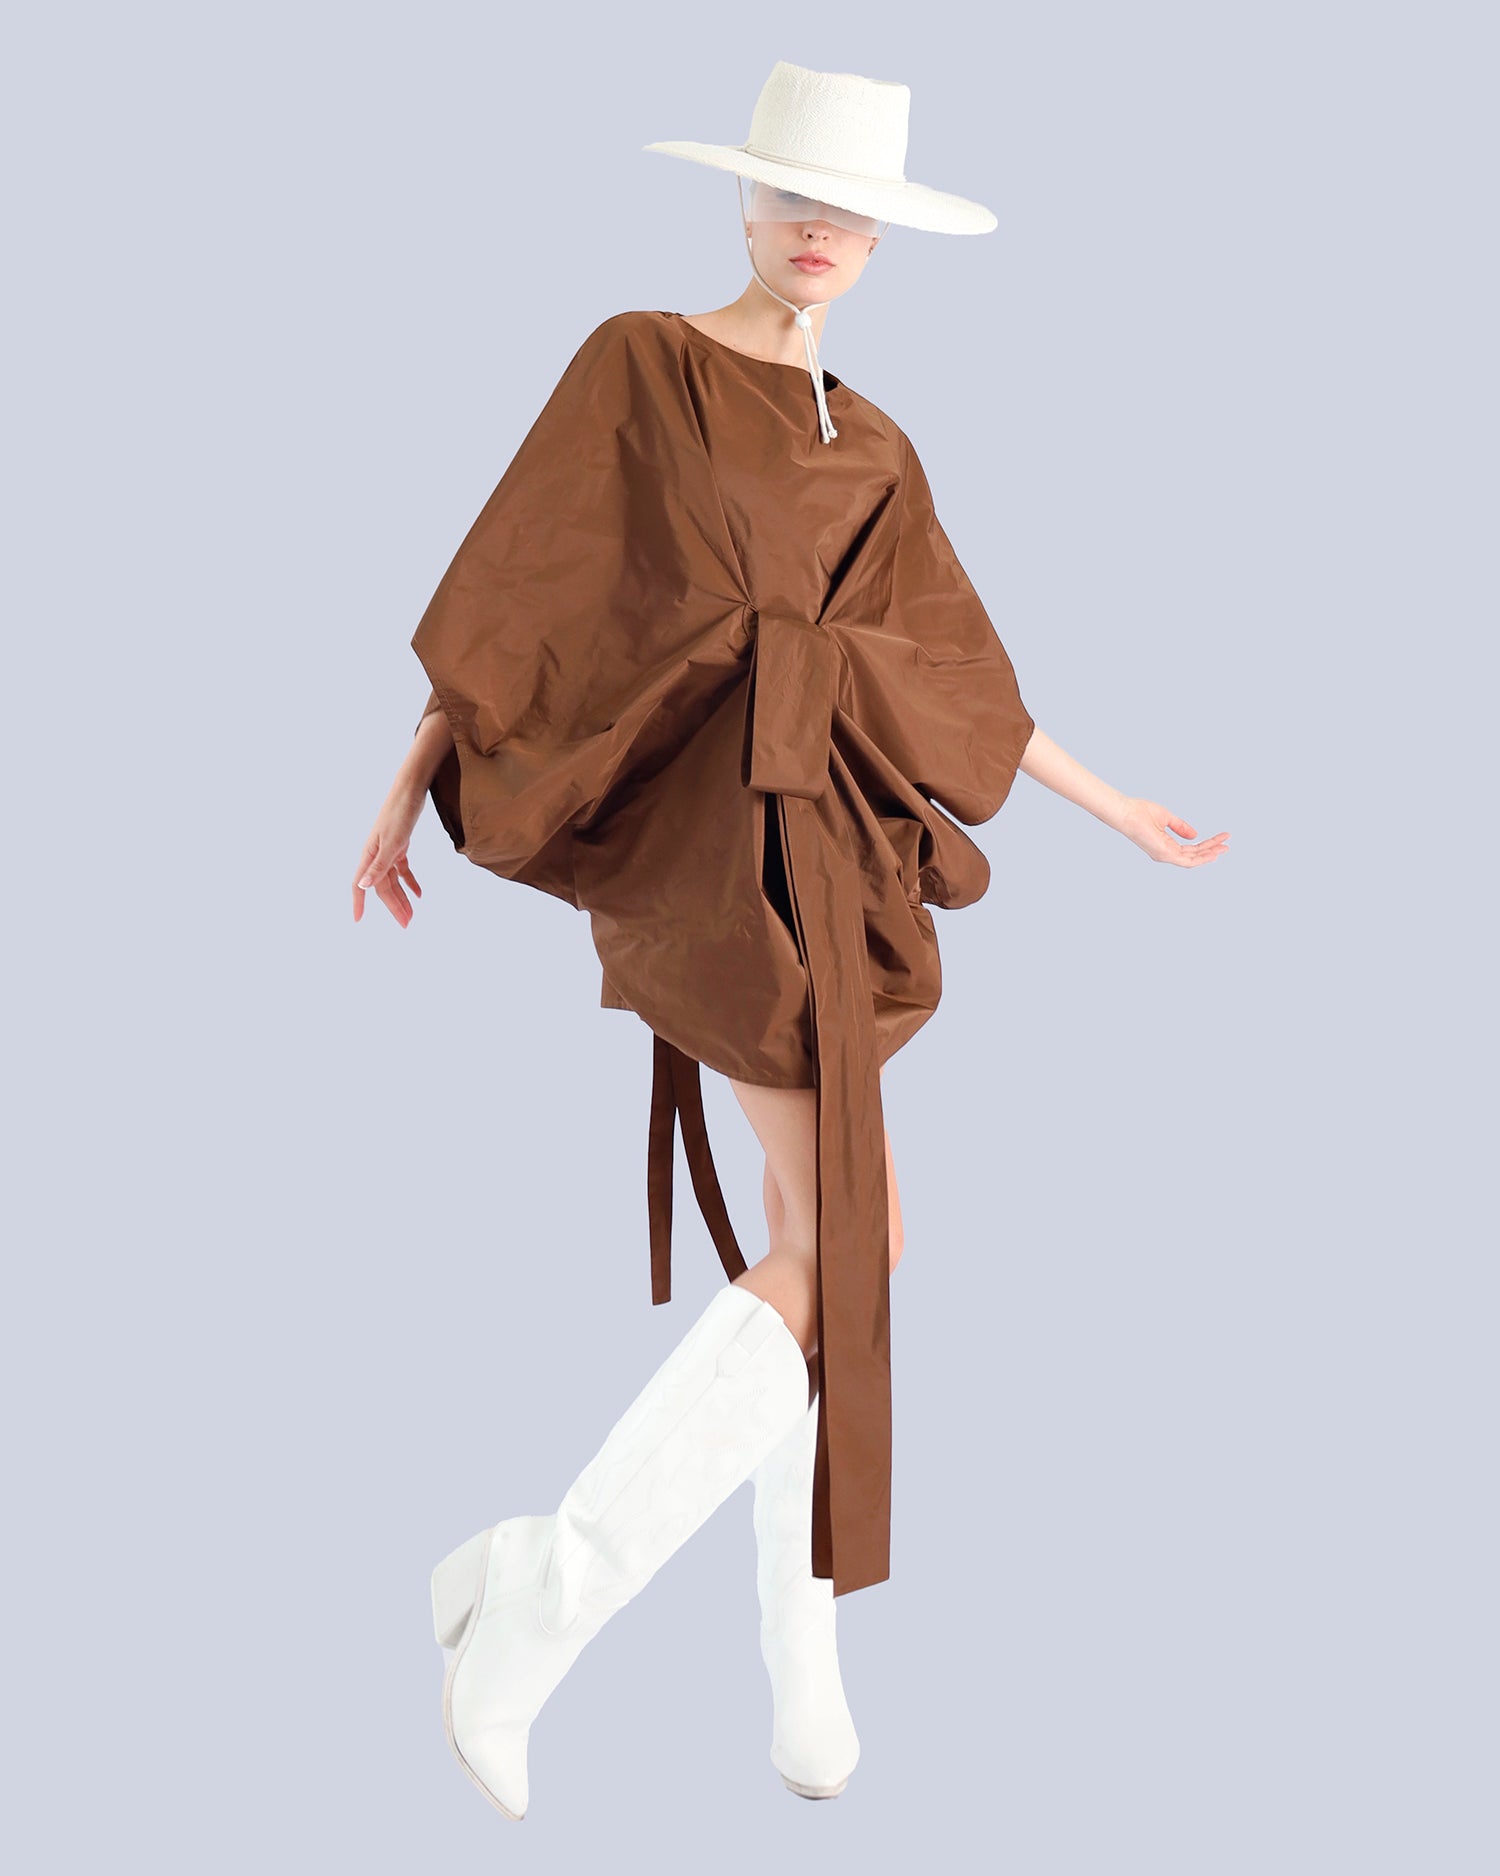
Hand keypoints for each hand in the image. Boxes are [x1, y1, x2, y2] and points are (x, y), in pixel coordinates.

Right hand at [352, 782, 426, 925]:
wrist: (410, 790)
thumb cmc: (399, 813)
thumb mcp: (392, 841)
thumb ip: (379, 865)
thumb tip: (363, 886)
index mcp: (369, 855)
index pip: (360, 885)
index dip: (358, 902)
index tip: (357, 920)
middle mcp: (375, 855)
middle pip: (382, 887)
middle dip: (393, 906)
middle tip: (406, 924)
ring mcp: (388, 850)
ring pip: (393, 881)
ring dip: (402, 898)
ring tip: (412, 915)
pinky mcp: (400, 845)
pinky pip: (403, 870)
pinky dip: (410, 882)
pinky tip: (419, 894)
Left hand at [1116, 797, 1229, 866]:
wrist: (1126, 812)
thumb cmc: (1140, 812)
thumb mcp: (1166, 818)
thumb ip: (1180, 827)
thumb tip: (1195, 835)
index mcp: (1166, 845)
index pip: (1191, 848)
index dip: (1207, 843)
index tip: (1222, 836)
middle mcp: (1166, 853)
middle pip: (1194, 855)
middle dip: (1212, 850)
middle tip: (1227, 845)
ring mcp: (1164, 855)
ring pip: (1193, 859)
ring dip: (1210, 854)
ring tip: (1224, 847)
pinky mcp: (1164, 854)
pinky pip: (1186, 861)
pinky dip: (1201, 858)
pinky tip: (1213, 853)